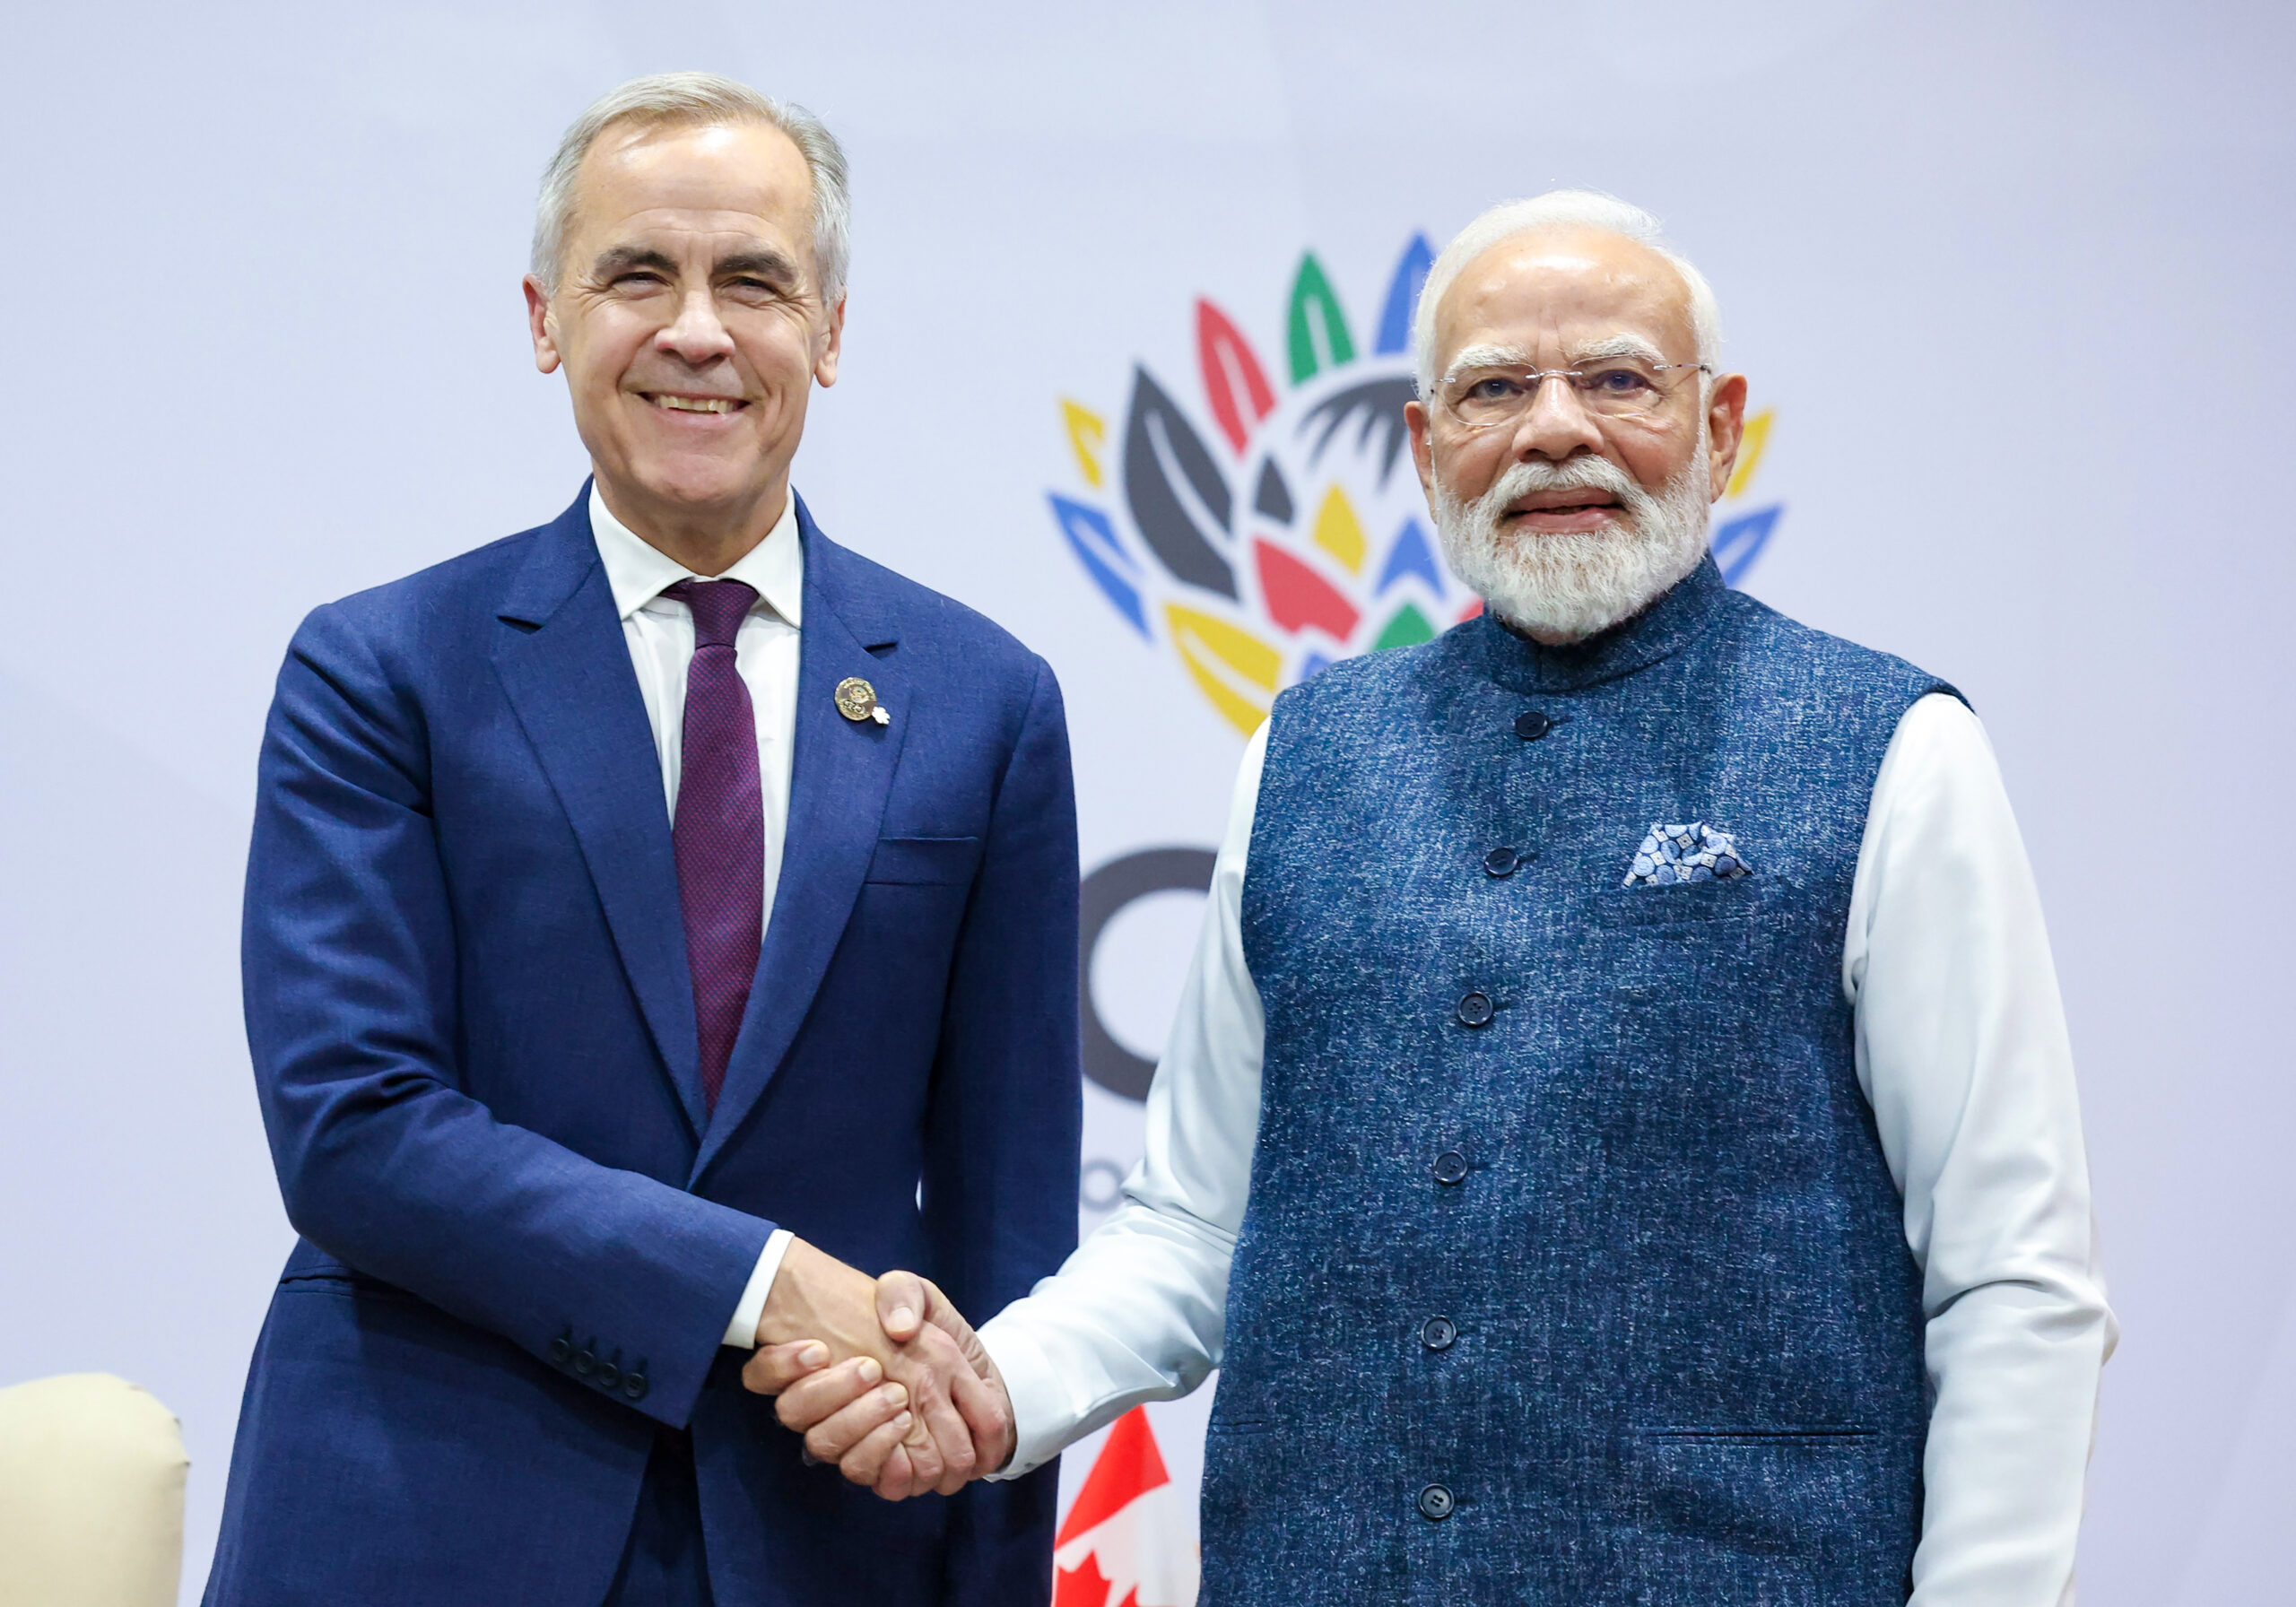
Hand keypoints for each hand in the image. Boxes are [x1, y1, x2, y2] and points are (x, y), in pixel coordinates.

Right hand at [746, 1267, 1015, 1500]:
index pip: (762, 1373)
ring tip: (899, 1399)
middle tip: (873, 1369)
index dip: (777, 1365)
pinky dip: (880, 1454)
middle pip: (792, 1411)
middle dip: (830, 1391)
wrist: (964, 1372)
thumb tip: (896, 1326)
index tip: (819, 1349)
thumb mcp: (919, 1297)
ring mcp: (845, 1437)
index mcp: (817, 1362)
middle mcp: (821, 1405)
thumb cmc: (929, 1331)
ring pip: (823, 1445)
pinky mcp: (877, 1466)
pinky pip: (862, 1473)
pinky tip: (902, 1427)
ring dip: (858, 1422)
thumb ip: (902, 1295)